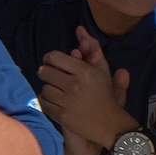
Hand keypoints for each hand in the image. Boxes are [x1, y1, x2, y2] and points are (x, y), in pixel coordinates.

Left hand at [38, 27, 132, 151]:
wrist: (111, 125)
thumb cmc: (105, 95)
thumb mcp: (102, 70)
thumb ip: (92, 48)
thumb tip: (79, 29)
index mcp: (85, 71)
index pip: (54, 58)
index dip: (50, 60)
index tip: (54, 65)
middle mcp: (75, 85)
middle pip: (45, 72)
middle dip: (47, 74)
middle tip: (53, 77)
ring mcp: (68, 102)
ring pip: (44, 88)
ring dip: (48, 89)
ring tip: (56, 91)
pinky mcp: (62, 116)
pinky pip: (44, 104)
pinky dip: (47, 102)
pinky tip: (56, 102)